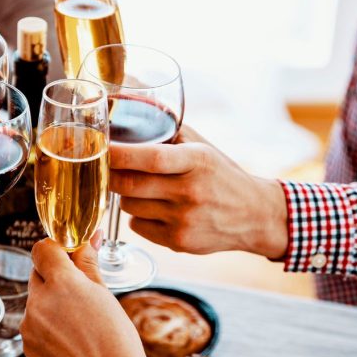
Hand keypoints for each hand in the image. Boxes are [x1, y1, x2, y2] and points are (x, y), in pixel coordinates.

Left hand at [22, 236, 145, 356]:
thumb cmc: (116, 340)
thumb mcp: (105, 294)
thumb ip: (88, 263)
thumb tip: (90, 237)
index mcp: (62, 283)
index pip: (43, 248)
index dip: (56, 249)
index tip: (68, 255)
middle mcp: (40, 301)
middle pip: (38, 273)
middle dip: (55, 277)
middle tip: (78, 291)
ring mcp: (30, 324)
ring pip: (35, 299)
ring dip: (50, 302)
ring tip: (76, 319)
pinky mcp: (27, 344)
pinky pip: (33, 322)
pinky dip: (46, 324)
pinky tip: (68, 335)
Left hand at [111, 124, 287, 257]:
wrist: (255, 215)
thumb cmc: (220, 174)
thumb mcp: (202, 147)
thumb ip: (168, 132)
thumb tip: (127, 114)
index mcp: (197, 160)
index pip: (150, 157)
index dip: (119, 153)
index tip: (101, 146)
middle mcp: (190, 191)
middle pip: (130, 185)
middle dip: (110, 174)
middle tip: (104, 166)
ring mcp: (183, 220)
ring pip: (129, 205)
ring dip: (126, 194)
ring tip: (143, 187)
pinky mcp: (178, 242)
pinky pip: (137, 226)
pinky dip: (138, 216)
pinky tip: (156, 208)